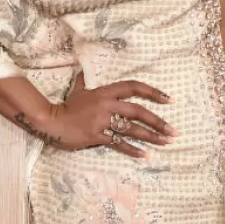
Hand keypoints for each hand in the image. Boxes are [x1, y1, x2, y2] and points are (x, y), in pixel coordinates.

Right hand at [46, 73, 177, 157]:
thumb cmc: (67, 105)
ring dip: (151, 136)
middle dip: (158, 121)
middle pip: (139, 112)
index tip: (169, 100)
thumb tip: (83, 68)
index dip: (153, 92)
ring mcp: (103, 121)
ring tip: (166, 142)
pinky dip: (133, 150)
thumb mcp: (79, 89)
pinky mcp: (98, 136)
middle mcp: (108, 105)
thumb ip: (85, 79)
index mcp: (106, 92)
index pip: (134, 87)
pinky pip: (119, 144)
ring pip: (133, 129)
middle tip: (173, 130)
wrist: (51, 121)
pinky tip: (145, 155)